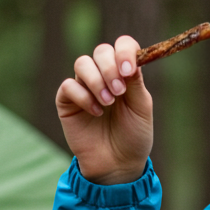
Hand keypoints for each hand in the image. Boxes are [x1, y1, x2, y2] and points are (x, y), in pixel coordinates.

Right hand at [55, 35, 152, 184]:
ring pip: (82, 63)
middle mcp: (103, 75)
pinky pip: (69, 86)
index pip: (122, 46)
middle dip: (110, 68)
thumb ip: (135, 83)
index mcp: (125, 74)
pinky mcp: (67, 101)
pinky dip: (83, 97)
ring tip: (108, 104)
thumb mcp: (141, 109)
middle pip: (101, 51)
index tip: (129, 71)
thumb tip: (129, 59)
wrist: (118, 164)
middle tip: (119, 92)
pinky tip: (96, 113)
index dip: (125, 51)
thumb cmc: (134, 136)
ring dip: (97, 81)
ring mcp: (84, 86)